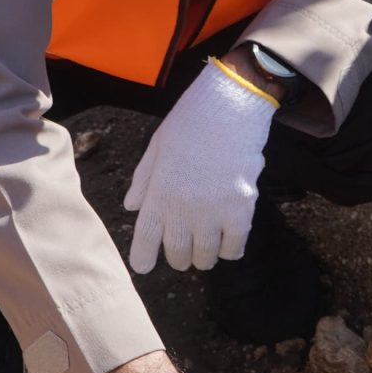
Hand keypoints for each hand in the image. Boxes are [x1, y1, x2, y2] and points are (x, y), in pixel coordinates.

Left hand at [123, 58, 276, 273]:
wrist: (231, 106)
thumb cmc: (191, 122)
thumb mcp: (157, 147)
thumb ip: (143, 181)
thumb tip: (131, 207)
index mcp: (158, 193)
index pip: (145, 239)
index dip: (143, 259)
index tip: (144, 267)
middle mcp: (182, 208)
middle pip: (177, 253)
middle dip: (179, 258)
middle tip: (183, 254)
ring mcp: (212, 212)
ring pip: (206, 255)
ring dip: (204, 258)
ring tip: (206, 253)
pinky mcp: (240, 210)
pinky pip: (234, 246)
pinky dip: (231, 251)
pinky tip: (230, 246)